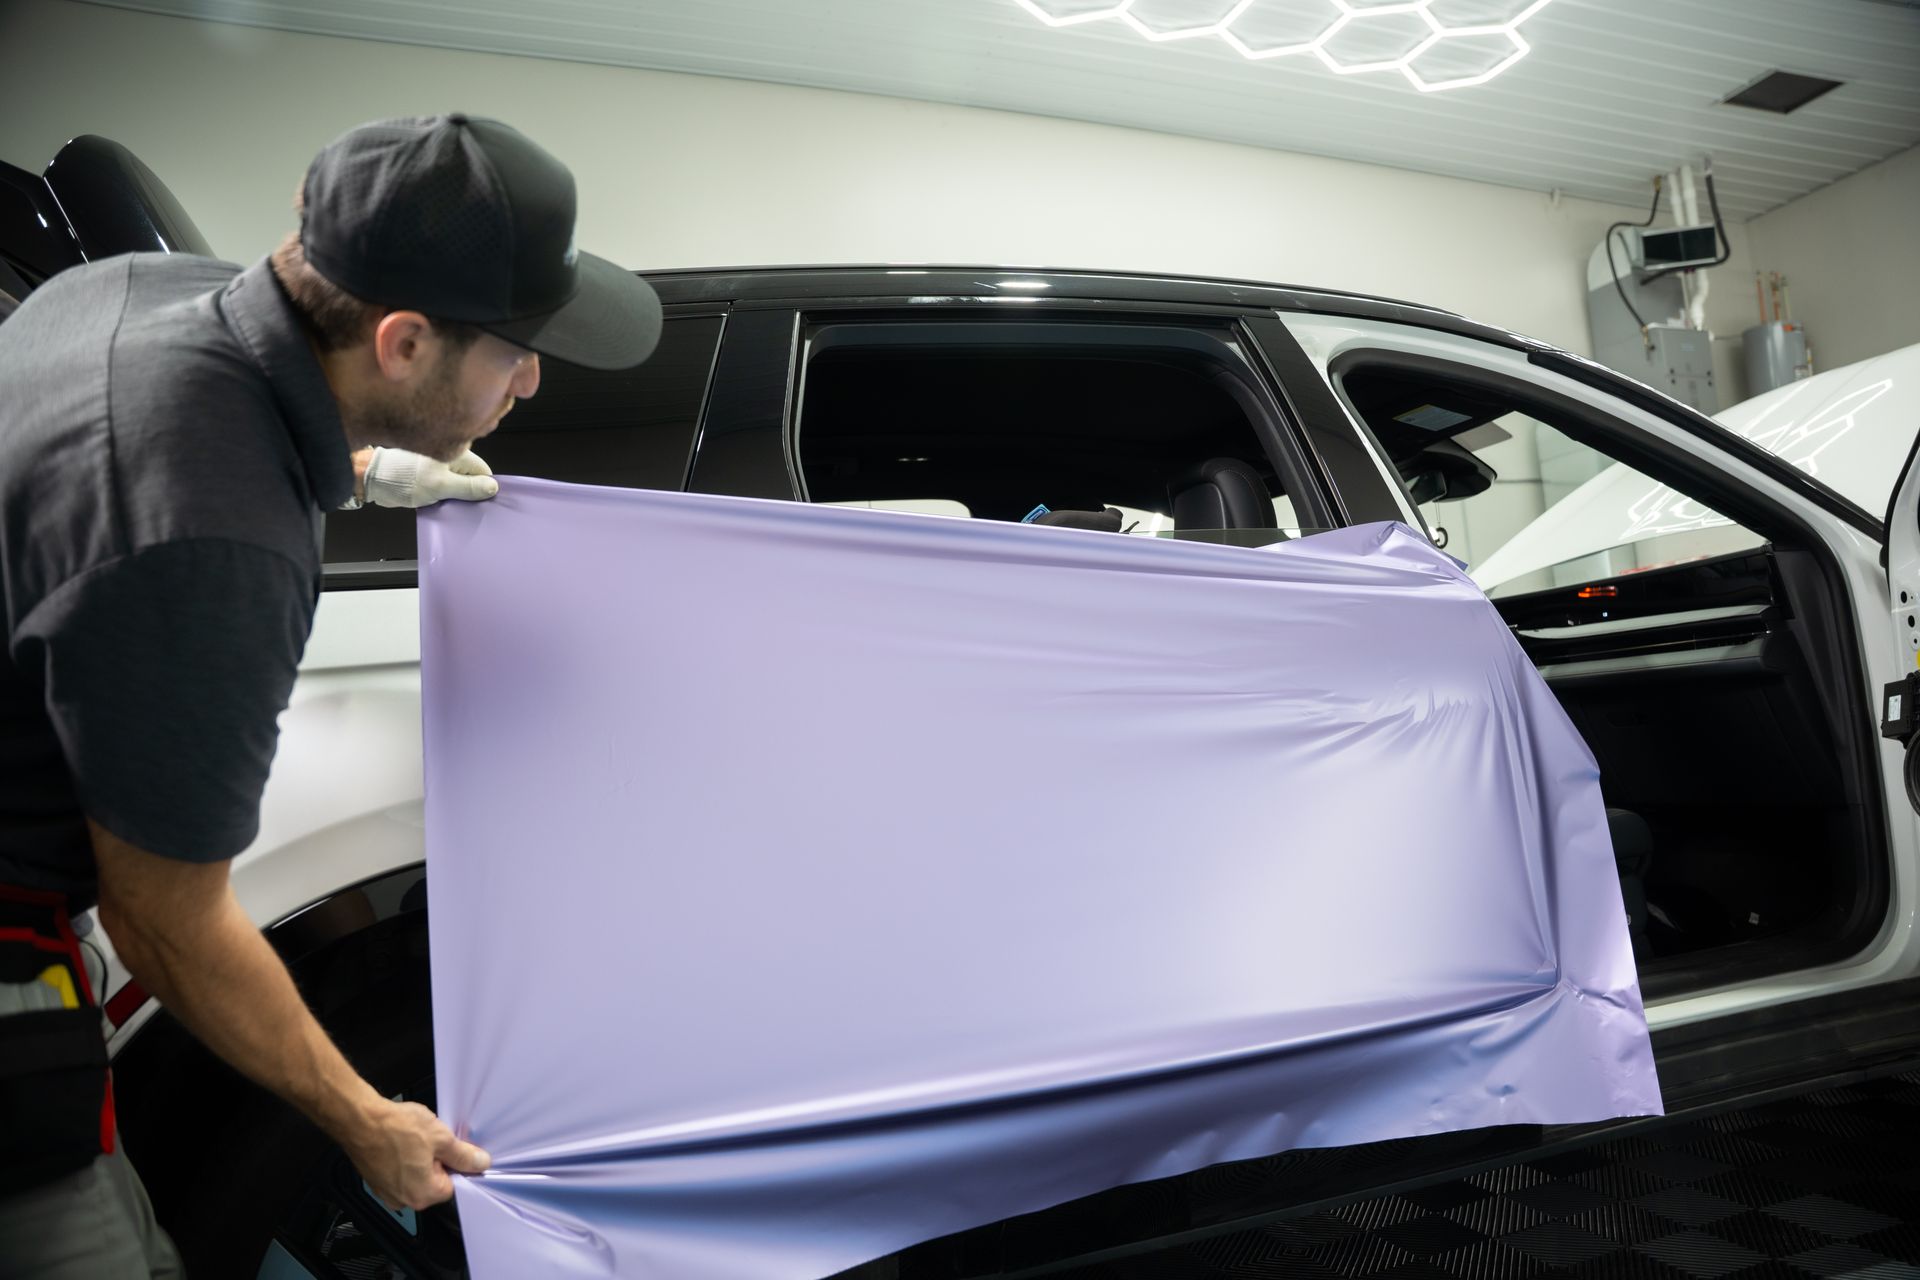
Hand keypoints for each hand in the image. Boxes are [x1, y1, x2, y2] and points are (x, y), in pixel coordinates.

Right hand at [340, 1096, 490, 1209]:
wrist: (359, 1119)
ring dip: (419, 1160)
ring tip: (414, 1139)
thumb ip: (463, 1155)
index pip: (453, 1185)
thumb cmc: (395, 1128)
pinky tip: (400, 1142)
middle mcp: (403, 1200)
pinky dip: (403, 1160)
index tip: (452, 1149)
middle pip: (434, 1183)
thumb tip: (481, 1164)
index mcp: (422, 1195)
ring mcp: (387, 1192)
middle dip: (437, 1162)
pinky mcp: (376, 1181)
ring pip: (416, 1177)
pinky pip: (399, 1173)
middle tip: (431, 1140)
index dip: (455, 1164)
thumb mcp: (441, 1138)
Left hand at [364, 447, 498, 507]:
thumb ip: (469, 487)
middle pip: (472, 478)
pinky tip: (440, 503)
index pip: (483, 471)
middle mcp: (450, 457)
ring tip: (448, 504)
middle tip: (461, 505)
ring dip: (455, 496)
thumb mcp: (441, 486)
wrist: (374, 479)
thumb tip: (493, 487)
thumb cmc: (405, 480)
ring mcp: (440, 466)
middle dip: (469, 493)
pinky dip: (445, 496)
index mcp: (457, 453)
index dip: (483, 488)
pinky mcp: (430, 475)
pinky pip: (446, 487)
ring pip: (459, 484)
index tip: (477, 502)